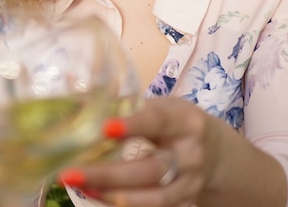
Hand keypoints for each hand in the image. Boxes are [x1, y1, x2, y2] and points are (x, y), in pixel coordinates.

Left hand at [59, 97, 219, 206]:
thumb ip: (127, 104)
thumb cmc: (178, 122)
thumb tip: (78, 92)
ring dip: (113, 195)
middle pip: (151, 169)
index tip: (105, 128)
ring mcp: (189, 183)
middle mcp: (190, 154)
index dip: (133, 124)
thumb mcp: (162, 106)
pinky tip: (98, 196)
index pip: (157, 121)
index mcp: (184, 120)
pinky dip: (126, 205)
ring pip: (153, 197)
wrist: (217, 153)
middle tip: (70, 172)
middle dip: (109, 173)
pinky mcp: (184, 203)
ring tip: (81, 186)